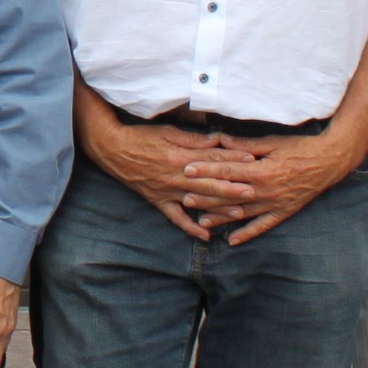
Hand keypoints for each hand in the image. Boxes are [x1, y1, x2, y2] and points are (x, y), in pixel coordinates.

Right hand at [83, 118, 239, 239]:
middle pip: (209, 184)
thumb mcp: (169, 132)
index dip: (232, 158)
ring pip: (197, 203)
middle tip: (254, 192)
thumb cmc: (141, 137)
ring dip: (218, 209)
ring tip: (239, 213)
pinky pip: (176, 218)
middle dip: (232, 188)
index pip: (211, 159)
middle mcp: (176, 177)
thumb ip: (194, 139)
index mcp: (180, 157)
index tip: (252, 159)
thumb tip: (218, 140)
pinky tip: (205, 235)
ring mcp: (168, 192)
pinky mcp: (159, 201)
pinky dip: (189, 228)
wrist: (113, 149)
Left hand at [176, 132, 363, 243]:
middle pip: (231, 195)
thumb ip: (245, 146)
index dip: (207, 170)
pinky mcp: (284, 211)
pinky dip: (247, 234)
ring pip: (243, 213)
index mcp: (262, 170)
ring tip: (201, 221)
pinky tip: (232, 241)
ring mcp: (275, 203)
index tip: (187, 170)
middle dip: (207, 196)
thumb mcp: (272, 142)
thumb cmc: (301, 148)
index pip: (228, 171)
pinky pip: (263, 225)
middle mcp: (266, 190)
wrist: (330, 161)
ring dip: (221, 218)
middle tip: (185, 198)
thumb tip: (221, 139)